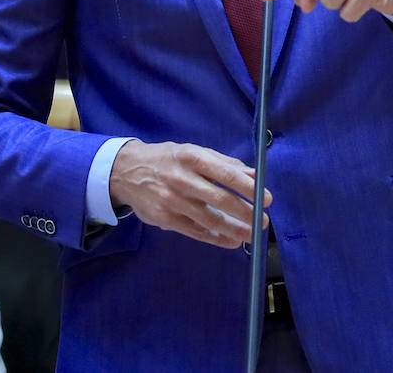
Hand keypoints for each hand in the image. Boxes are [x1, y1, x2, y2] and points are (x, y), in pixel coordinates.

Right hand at [109, 140, 267, 248]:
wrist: (126, 172)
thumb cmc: (167, 160)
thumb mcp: (193, 152)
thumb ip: (224, 163)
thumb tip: (253, 174)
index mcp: (191, 157)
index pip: (226, 174)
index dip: (249, 188)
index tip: (267, 198)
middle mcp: (182, 179)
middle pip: (220, 199)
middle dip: (246, 212)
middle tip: (263, 222)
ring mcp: (172, 201)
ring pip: (209, 219)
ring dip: (234, 230)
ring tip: (251, 234)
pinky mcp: (165, 219)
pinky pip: (196, 231)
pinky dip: (216, 238)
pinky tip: (231, 240)